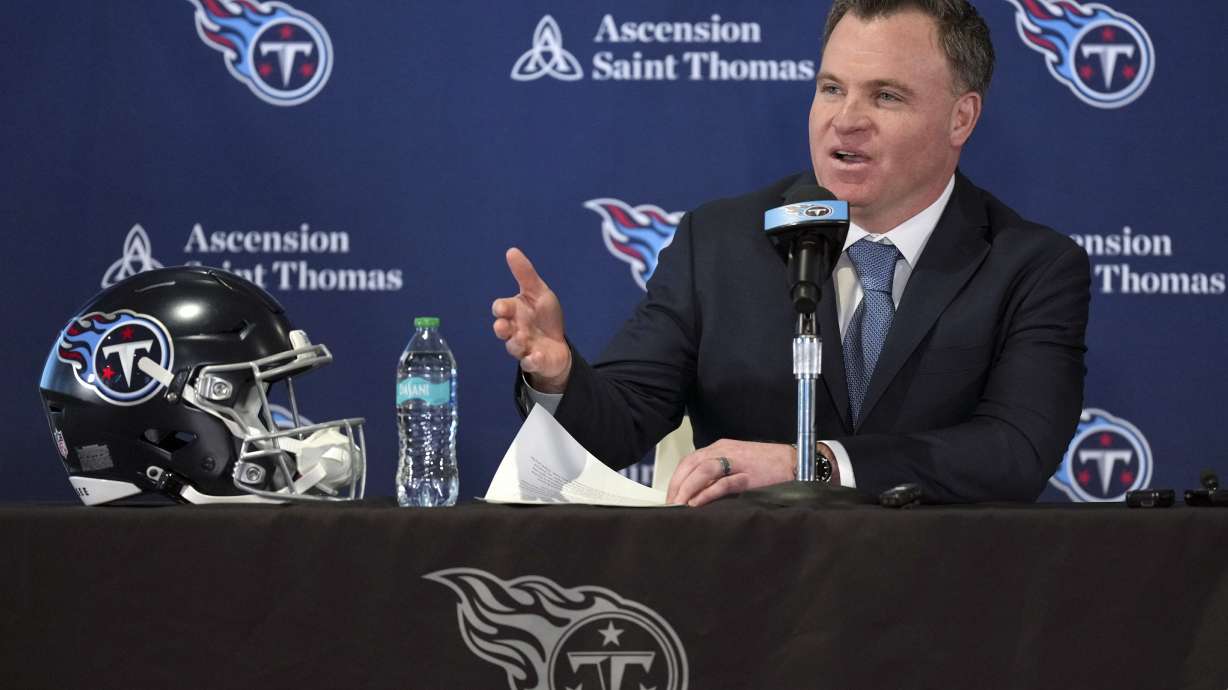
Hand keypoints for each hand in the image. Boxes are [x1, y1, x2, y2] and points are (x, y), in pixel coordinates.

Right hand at [492, 248, 571, 391]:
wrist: (557, 344)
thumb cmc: (544, 317)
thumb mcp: (538, 293)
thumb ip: (525, 275)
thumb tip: (511, 250)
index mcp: (514, 312)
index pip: (502, 308)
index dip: (501, 308)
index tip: (502, 308)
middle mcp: (514, 330)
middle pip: (502, 329)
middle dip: (501, 328)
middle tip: (503, 326)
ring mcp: (523, 347)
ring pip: (513, 347)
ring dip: (515, 343)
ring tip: (522, 339)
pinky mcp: (534, 361)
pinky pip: (530, 363)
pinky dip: (532, 360)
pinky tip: (537, 356)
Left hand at [666, 440, 795, 506]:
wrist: (794, 462)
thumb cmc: (765, 465)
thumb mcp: (736, 463)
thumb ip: (717, 474)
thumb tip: (696, 492)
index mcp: (719, 447)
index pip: (689, 461)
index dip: (676, 479)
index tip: (670, 496)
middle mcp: (723, 450)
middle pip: (691, 464)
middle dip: (677, 485)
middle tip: (670, 505)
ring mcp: (736, 461)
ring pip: (702, 471)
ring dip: (687, 489)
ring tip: (679, 506)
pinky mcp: (748, 475)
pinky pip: (722, 483)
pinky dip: (706, 493)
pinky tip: (697, 504)